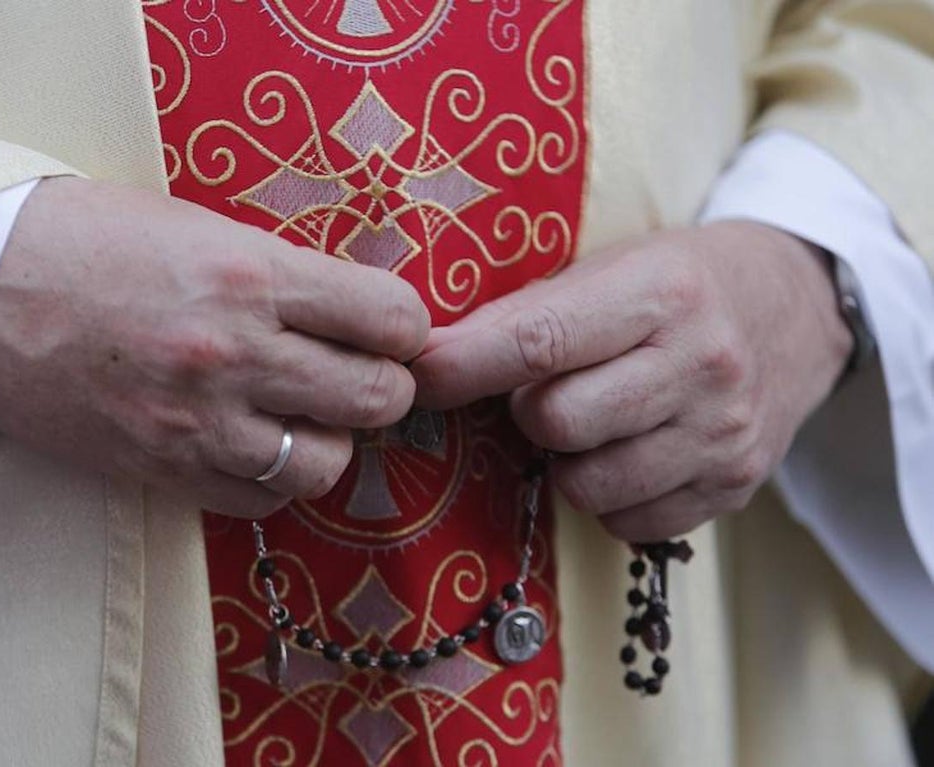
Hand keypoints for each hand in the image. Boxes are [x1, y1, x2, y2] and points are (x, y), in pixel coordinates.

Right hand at [0, 177, 428, 518]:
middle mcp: (238, 352)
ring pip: (327, 464)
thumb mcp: (196, 226)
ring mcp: (200, 421)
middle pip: (379, 398)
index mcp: (252, 274)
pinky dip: (271, 479)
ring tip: (300, 415)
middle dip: (384, 387)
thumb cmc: (85, 238)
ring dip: (329, 441)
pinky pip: (260, 501)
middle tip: (357, 375)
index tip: (387, 329)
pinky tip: (251, 446)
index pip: (392, 317)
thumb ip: (278, 270)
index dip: (404, 327)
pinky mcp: (162, 469)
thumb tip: (349, 308)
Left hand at [412, 222, 852, 540]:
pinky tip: (631, 451)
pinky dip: (608, 497)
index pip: (540, 341)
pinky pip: (625, 523)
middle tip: (551, 388)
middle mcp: (702, 365)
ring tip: (597, 418)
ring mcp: (724, 434)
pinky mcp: (734, 486)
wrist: (796, 306)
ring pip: (586, 485)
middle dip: (531, 411)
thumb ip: (529, 313)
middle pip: (557, 422)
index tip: (417, 377)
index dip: (464, 366)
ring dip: (568, 459)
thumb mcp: (613, 267)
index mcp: (663, 292)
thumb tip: (431, 363)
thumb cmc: (681, 283)